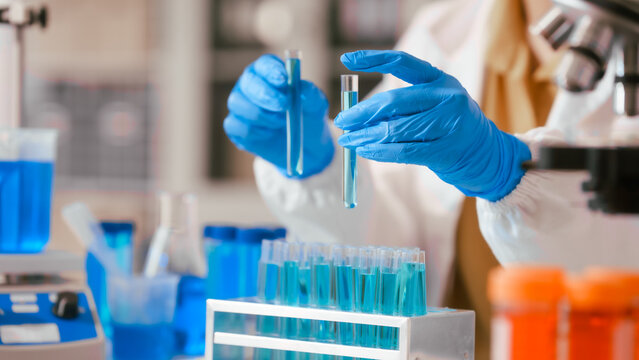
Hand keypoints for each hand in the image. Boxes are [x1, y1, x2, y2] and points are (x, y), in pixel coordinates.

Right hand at [224, 54, 334, 177]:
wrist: (306, 146)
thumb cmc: (308, 117)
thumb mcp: (316, 105)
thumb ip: (311, 94)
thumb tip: (302, 89)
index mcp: (269, 73)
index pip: (264, 65)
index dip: (271, 70)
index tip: (284, 80)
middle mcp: (250, 86)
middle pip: (248, 82)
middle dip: (265, 93)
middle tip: (284, 105)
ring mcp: (240, 106)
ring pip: (238, 103)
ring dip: (261, 114)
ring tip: (281, 122)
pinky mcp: (236, 127)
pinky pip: (237, 126)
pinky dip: (255, 131)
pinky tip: (269, 133)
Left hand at [335, 50, 530, 200]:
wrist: (485, 154)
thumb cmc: (449, 127)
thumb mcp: (432, 105)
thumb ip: (401, 106)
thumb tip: (358, 112)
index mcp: (439, 80)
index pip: (402, 62)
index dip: (373, 59)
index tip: (346, 60)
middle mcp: (446, 98)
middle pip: (394, 102)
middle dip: (362, 113)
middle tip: (341, 120)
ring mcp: (448, 124)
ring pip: (395, 129)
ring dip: (365, 137)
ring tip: (348, 140)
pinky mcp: (445, 150)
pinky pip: (403, 151)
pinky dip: (379, 152)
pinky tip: (364, 151)